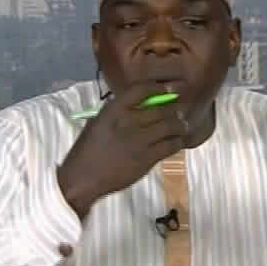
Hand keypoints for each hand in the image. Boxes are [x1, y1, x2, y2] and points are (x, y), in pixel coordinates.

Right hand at [57, 82, 189, 218]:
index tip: (170, 89)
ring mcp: (139, 140)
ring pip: (170, 126)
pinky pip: (170, 145)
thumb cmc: (88, 149)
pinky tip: (178, 142)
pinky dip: (177, 142)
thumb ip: (118, 112)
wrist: (83, 177)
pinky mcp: (147, 158)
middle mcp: (128, 121)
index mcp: (114, 110)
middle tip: (180, 111)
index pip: (141, 90)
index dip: (159, 88)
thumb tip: (140, 105)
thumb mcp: (98, 122)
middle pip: (161, 108)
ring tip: (182, 126)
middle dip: (174, 109)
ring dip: (180, 125)